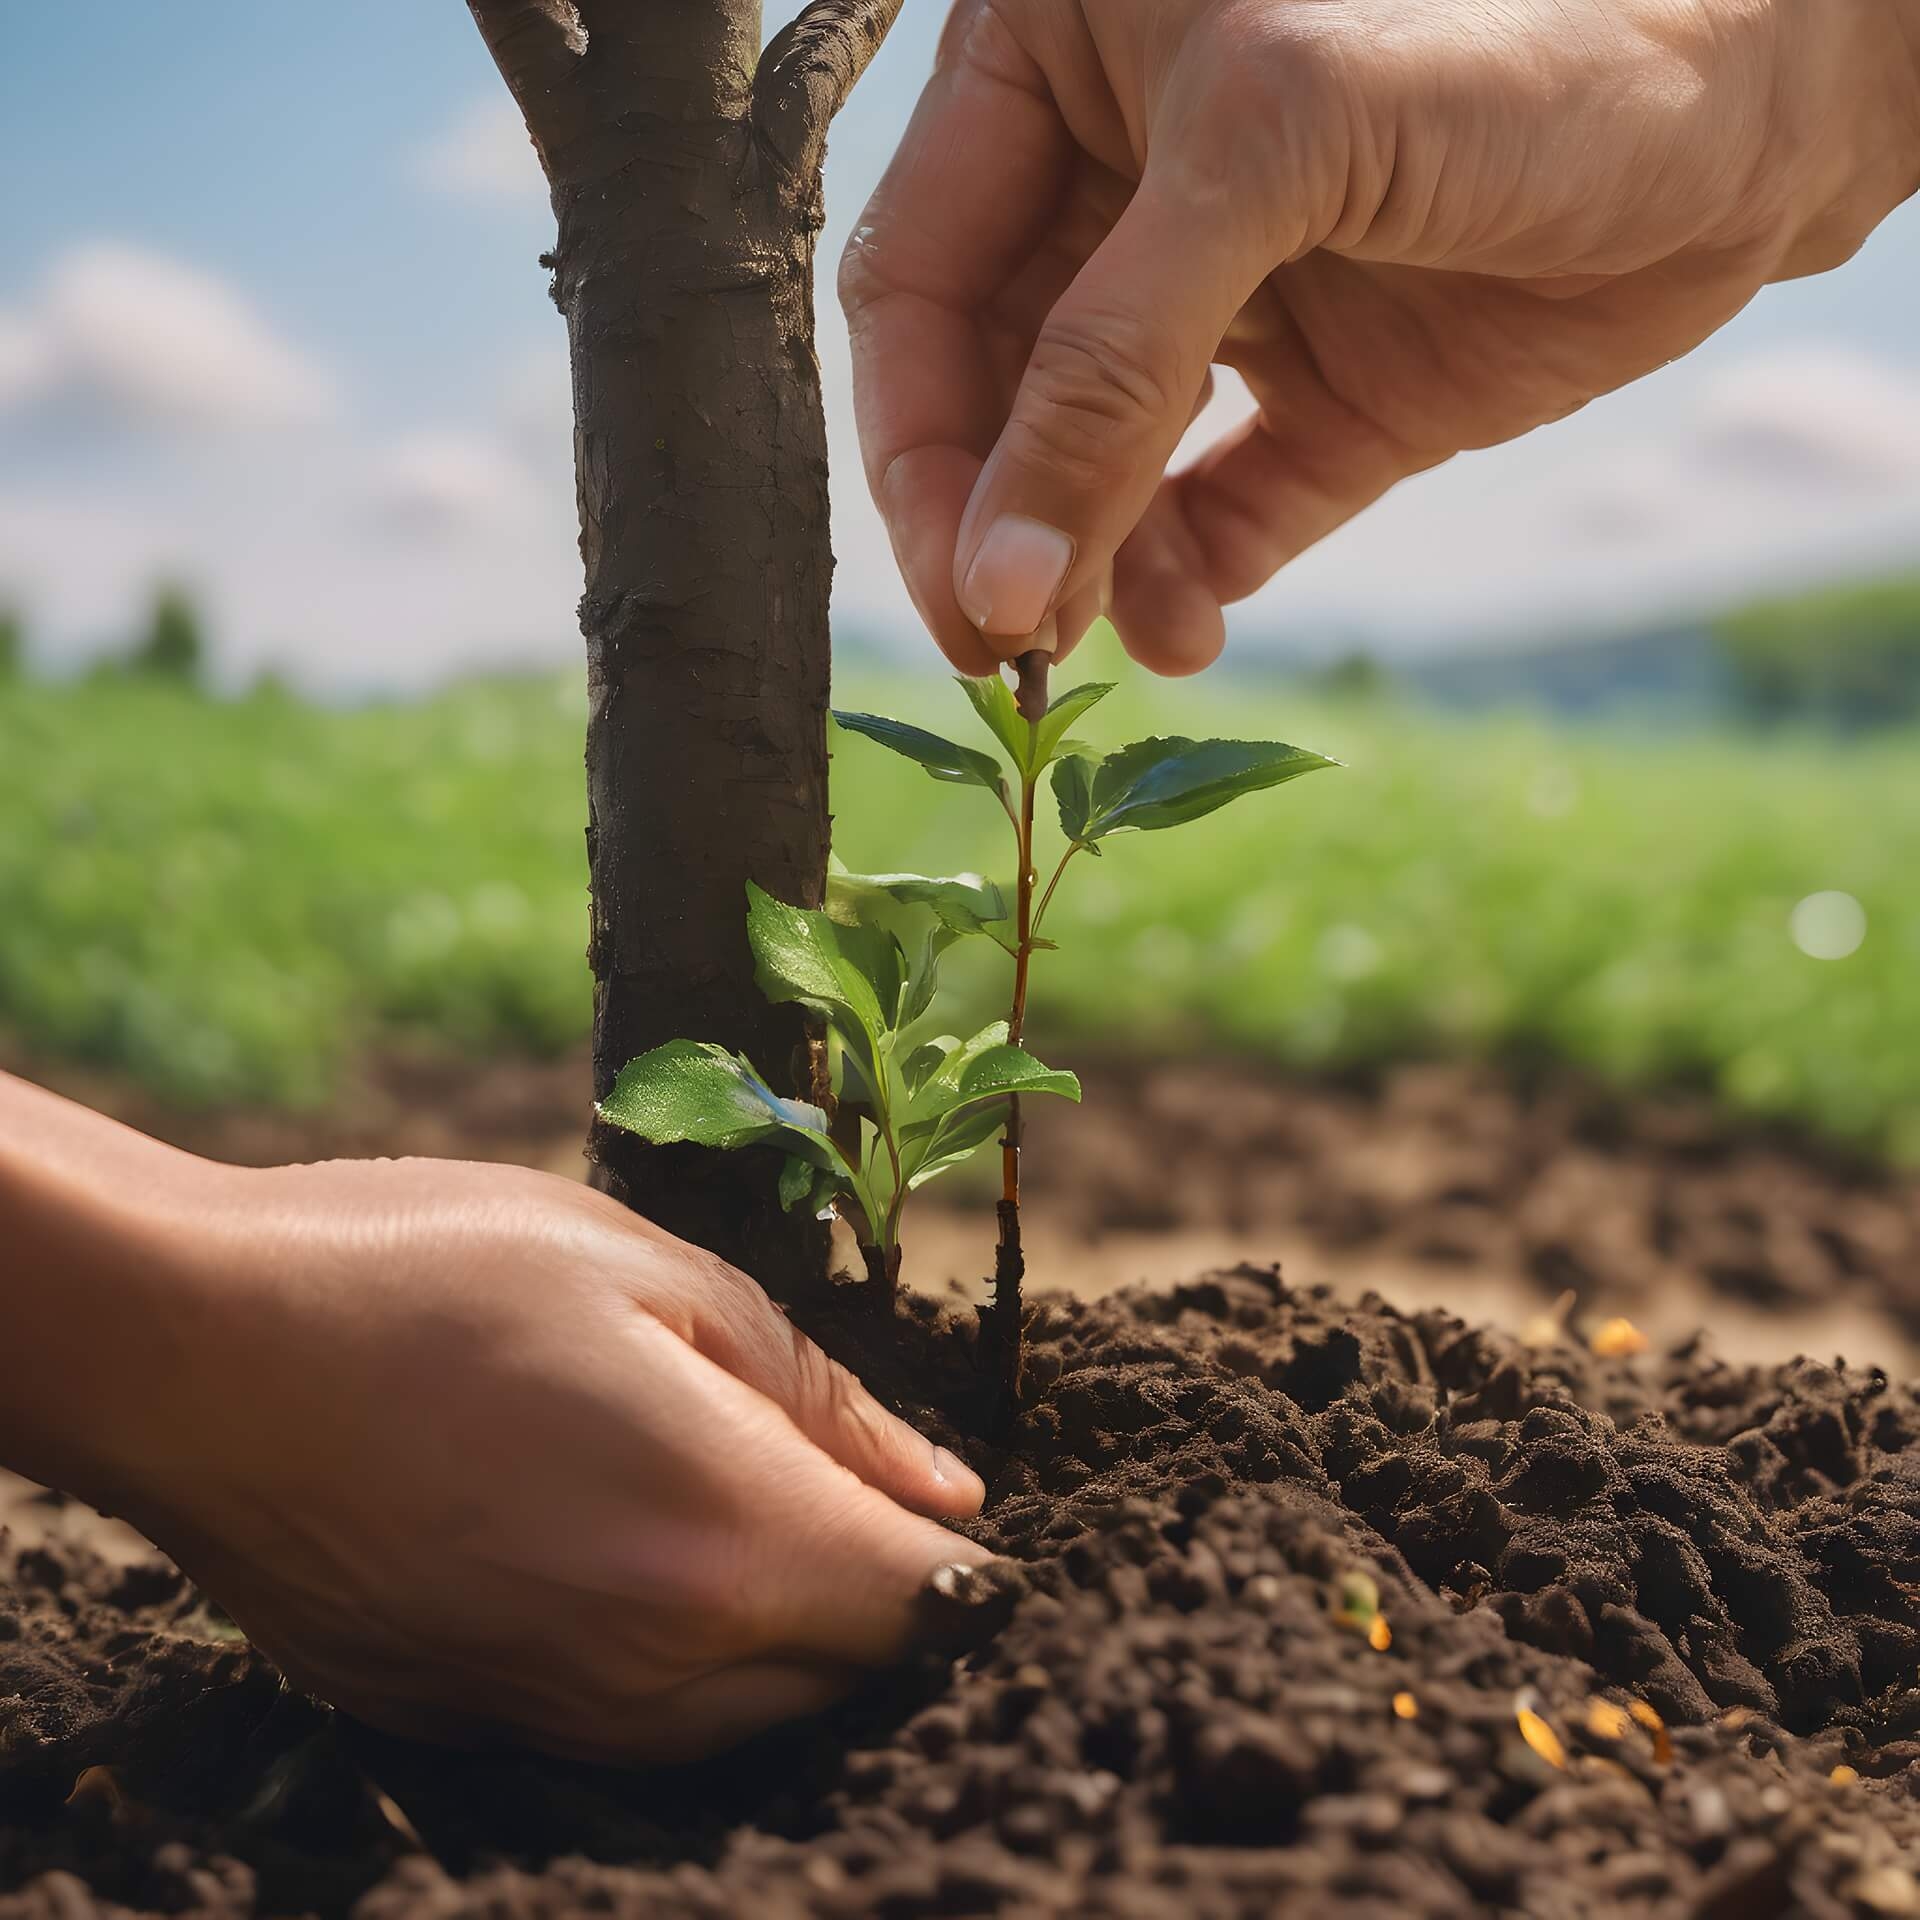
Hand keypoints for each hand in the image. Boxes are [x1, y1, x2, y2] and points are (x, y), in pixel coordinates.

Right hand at [0, 1077, 987, 1763]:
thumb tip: (947, 1489)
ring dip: (780, 1633)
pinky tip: (631, 1559)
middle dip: (876, 1593)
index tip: (947, 1501)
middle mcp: (652, 1664)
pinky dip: (676, 1665)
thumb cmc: (429, 1273)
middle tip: (838, 1482)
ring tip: (731, 1510)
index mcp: (722, 1534)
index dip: (959, 1555)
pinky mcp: (474, 1722)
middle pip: (844, 1673)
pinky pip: (634, 1727)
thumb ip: (817, 1396)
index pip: (922, 1601)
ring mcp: (554, 1711)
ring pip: (745, 1718)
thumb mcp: (651, 1275)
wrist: (193, 1350)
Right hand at [844, 0, 1919, 676]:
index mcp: (1060, 67)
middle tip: (1014, 649)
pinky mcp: (1322, 399)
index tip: (957, 582)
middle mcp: (1126, 191)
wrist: (1778, 92)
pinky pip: (1219, 512)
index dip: (919, 442)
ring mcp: (1226, 306)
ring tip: (1112, 648)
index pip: (922, 279)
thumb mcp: (1273, 149)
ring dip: (1094, 571)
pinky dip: (1191, 581)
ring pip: (1099, 472)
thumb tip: (996, 577)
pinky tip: (1191, 630)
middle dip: (1006, 527)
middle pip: (995, 397)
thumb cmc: (1523, 24)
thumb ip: (1108, 357)